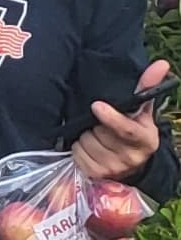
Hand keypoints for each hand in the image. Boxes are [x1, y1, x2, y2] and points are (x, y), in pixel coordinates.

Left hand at [74, 61, 171, 182]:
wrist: (133, 165)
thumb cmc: (136, 130)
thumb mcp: (143, 111)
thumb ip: (147, 86)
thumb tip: (161, 64)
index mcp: (145, 139)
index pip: (125, 129)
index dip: (110, 118)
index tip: (96, 105)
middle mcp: (131, 157)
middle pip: (100, 134)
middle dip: (95, 124)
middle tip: (99, 123)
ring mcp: (114, 169)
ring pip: (87, 143)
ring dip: (85, 135)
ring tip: (95, 134)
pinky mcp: (97, 175)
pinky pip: (78, 155)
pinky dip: (78, 148)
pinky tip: (89, 146)